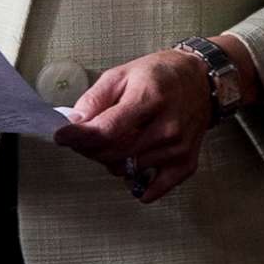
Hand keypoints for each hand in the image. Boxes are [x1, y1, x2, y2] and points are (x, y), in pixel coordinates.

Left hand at [53, 49, 214, 204]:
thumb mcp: (122, 74)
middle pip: (113, 154)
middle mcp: (166, 127)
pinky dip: (137, 184)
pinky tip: (131, 168)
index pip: (107, 130)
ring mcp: (177, 148)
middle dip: (90, 148)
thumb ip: (95, 99)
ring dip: (111, 161)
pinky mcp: (186, 163)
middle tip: (86, 136)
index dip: (79, 137)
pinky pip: (154, 189)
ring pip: (126, 171)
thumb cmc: (160, 75)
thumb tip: (75, 124)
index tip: (61, 137)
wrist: (201, 81)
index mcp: (149, 99)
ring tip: (114, 142)